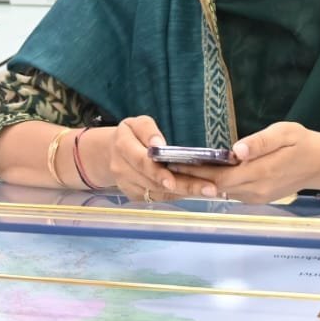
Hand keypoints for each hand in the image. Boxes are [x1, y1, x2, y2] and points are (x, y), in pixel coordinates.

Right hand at [106, 116, 221, 201]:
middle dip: (182, 185)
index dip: (158, 172)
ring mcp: (127, 184)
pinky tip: (194, 192)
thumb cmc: (132, 134)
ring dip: (183, 192)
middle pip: (154, 181)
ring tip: (208, 190)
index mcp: (123, 146)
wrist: (111, 153)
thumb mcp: (138, 123)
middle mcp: (122, 168)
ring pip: (157, 192)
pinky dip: (175, 195)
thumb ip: (148, 131)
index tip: (173, 180)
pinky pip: (157, 197)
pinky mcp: (134, 195)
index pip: (141, 162)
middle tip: (208, 188)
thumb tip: (158, 145)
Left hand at [173, 121, 319, 203]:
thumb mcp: (285, 133)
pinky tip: (202, 174)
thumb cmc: (304, 143)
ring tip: (177, 170)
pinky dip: (216, 184)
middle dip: (191, 178)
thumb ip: (260, 142)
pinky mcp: (259, 198)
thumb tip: (235, 151)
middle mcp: (256, 190)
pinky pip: (232, 192)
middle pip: (216, 186)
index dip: (195, 171)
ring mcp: (257, 197)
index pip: (219, 176)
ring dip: (202, 182)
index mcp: (260, 173)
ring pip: (222, 191)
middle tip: (166, 167)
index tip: (174, 163)